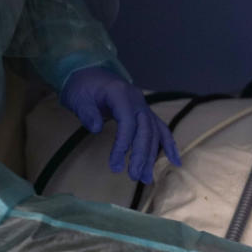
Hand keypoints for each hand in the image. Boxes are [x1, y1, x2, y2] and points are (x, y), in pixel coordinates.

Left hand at [60, 66, 180, 182]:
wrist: (88, 74)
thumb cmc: (81, 87)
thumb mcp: (77, 97)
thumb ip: (87, 112)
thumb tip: (96, 128)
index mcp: (120, 93)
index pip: (127, 122)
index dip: (123, 144)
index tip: (115, 165)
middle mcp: (137, 100)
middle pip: (146, 129)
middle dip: (142, 155)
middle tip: (134, 176)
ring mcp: (144, 107)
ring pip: (154, 132)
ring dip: (152, 156)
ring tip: (145, 178)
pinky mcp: (145, 114)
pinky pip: (160, 129)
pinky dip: (168, 145)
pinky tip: (174, 161)